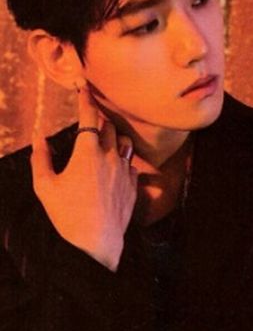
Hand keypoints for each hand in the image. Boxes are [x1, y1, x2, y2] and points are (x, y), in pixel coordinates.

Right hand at [30, 85, 137, 271]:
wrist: (97, 242)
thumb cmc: (67, 215)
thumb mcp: (45, 186)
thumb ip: (41, 158)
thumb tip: (39, 137)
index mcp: (87, 153)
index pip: (89, 118)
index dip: (86, 100)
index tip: (84, 88)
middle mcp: (111, 157)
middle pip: (110, 126)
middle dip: (100, 119)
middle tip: (90, 118)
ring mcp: (126, 170)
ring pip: (125, 142)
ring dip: (115, 137)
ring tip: (103, 141)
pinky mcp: (134, 183)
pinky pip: (131, 163)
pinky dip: (122, 159)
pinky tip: (112, 167)